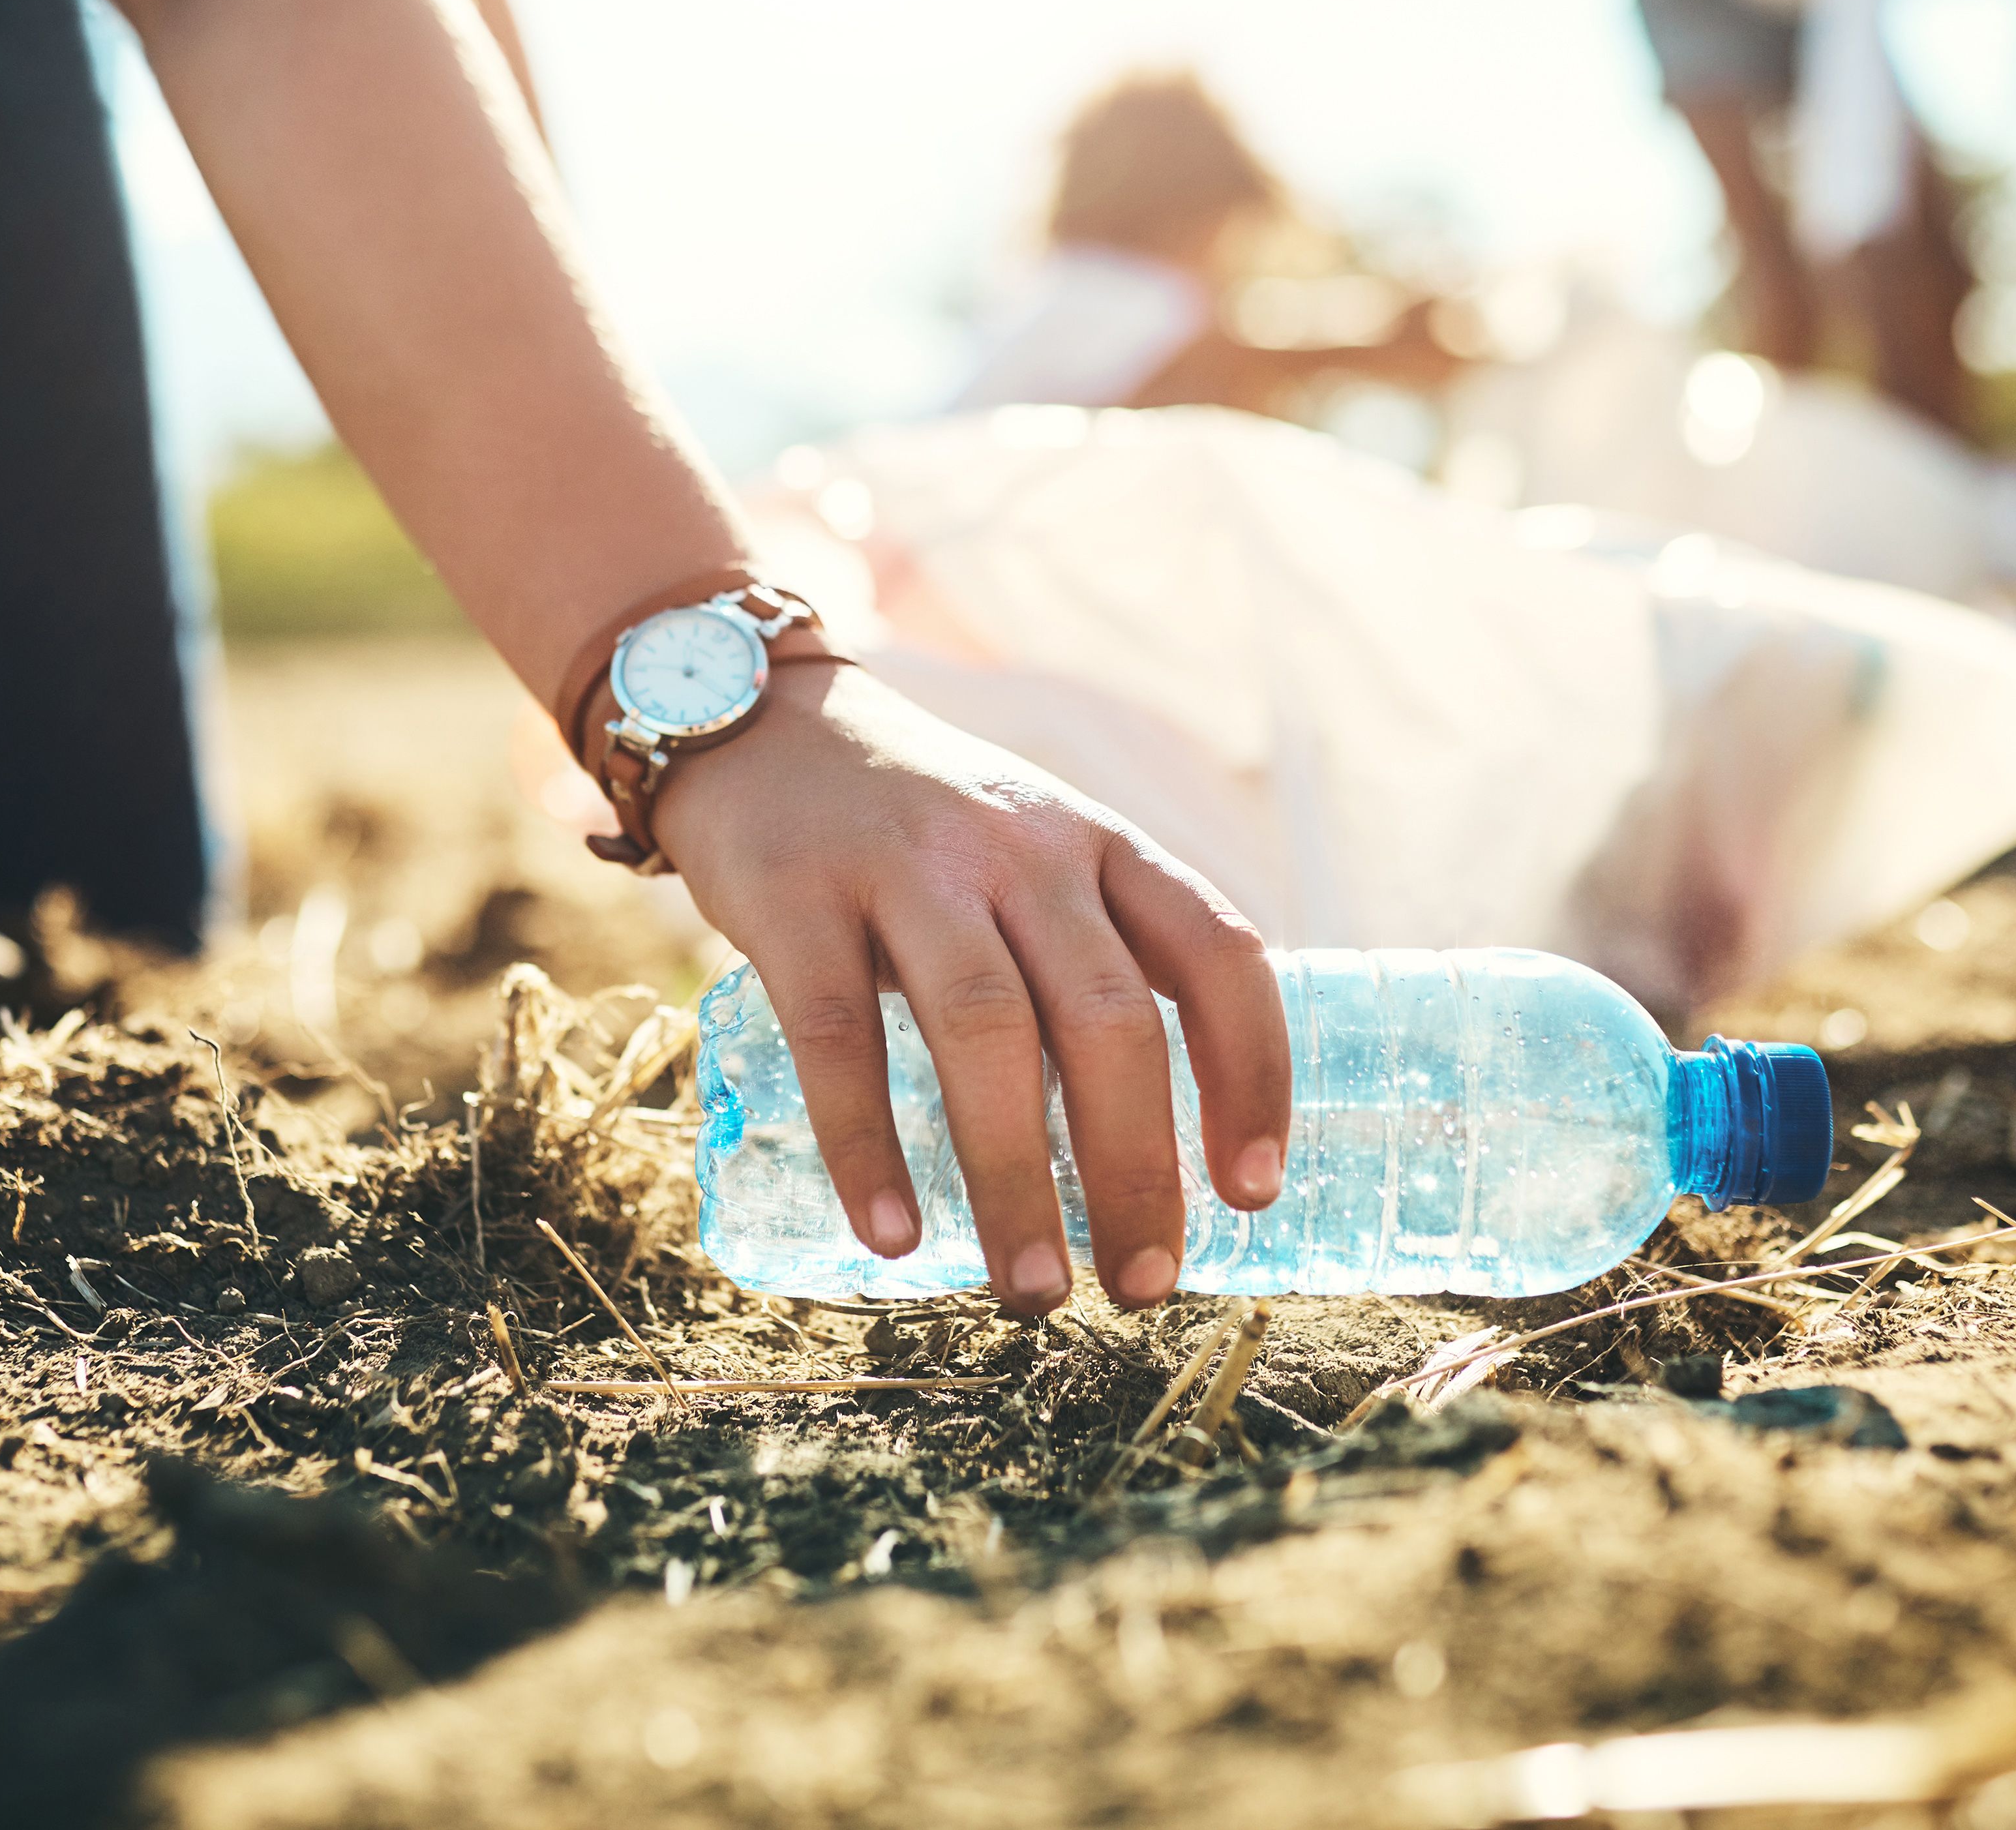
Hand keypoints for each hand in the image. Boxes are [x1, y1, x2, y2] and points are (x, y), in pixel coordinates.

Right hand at [655, 664, 1290, 1313]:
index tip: (1254, 1193)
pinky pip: (838, 1036)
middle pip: (1107, 1015)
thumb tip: (1160, 1151)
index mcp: (1102, 844)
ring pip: (986, 1033)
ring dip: (1014, 1178)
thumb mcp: (1040, 857)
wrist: (761, 723)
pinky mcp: (795, 898)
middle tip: (1141, 1287)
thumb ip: (1098, 962)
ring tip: (1031, 1292)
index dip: (1253, 1074)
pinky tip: (890, 1237)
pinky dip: (867, 1146)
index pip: (1218, 952)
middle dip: (1135, 1167)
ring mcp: (906, 867)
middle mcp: (1020, 847)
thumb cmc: (926, 831)